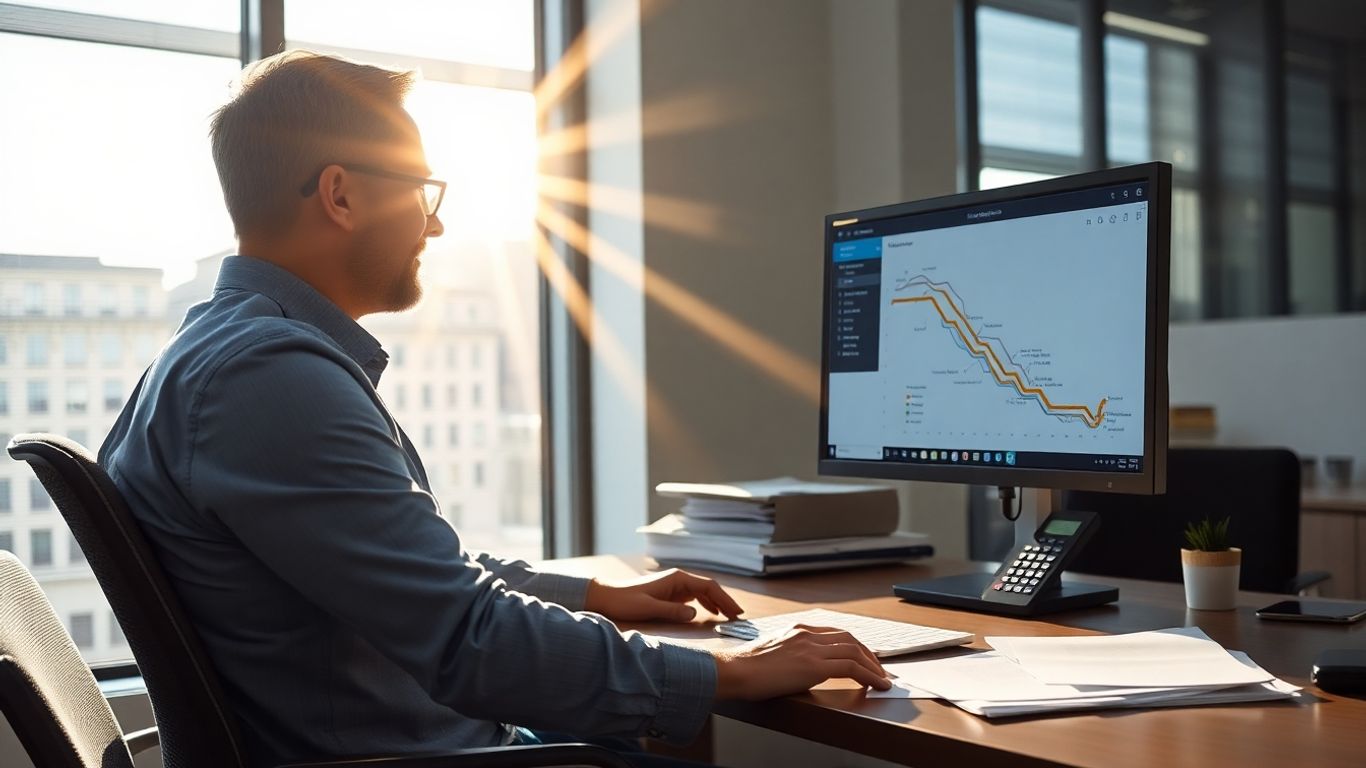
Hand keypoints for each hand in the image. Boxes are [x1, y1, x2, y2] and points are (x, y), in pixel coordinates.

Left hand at [584, 568, 744, 622]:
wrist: (607, 597)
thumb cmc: (625, 601)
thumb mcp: (648, 608)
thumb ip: (672, 611)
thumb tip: (695, 615)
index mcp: (677, 579)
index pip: (708, 587)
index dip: (725, 599)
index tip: (736, 612)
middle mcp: (679, 580)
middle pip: (709, 588)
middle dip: (725, 601)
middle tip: (738, 617)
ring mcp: (675, 586)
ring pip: (703, 592)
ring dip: (717, 603)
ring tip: (729, 616)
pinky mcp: (671, 594)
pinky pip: (694, 597)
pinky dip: (706, 604)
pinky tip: (711, 613)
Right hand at [713, 624, 891, 698]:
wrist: (735, 671)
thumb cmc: (745, 668)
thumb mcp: (771, 654)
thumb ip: (788, 655)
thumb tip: (799, 669)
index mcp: (797, 630)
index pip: (834, 633)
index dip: (853, 645)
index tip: (863, 657)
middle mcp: (807, 634)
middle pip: (849, 639)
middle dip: (868, 654)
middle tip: (879, 669)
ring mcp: (811, 648)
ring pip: (855, 651)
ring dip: (874, 666)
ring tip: (883, 679)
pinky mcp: (814, 665)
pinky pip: (852, 668)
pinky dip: (870, 676)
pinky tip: (878, 685)